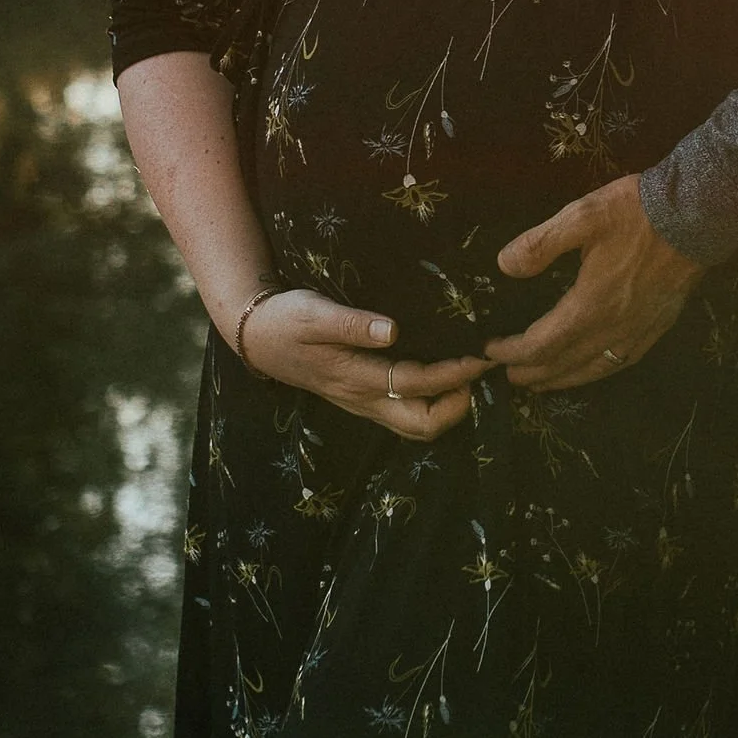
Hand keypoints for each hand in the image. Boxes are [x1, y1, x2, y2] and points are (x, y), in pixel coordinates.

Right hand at [239, 287, 488, 439]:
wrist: (257, 337)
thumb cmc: (287, 319)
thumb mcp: (314, 313)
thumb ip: (353, 323)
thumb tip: (394, 330)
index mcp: (355, 377)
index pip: (416, 383)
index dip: (453, 374)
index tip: (481, 357)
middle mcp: (363, 399)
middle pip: (420, 425)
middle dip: (457, 407)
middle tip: (479, 373)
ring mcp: (362, 403)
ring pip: (414, 425)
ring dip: (447, 409)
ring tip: (468, 376)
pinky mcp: (361, 398)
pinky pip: (404, 414)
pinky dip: (432, 404)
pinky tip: (444, 378)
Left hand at [485, 174, 701, 391]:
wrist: (697, 215)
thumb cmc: (637, 213)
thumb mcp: (583, 215)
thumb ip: (541, 243)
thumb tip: (504, 266)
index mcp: (590, 305)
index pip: (541, 344)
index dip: (512, 352)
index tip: (489, 351)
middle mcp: (613, 328)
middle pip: (564, 364)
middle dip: (531, 372)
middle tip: (506, 375)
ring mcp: (638, 331)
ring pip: (592, 369)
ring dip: (561, 379)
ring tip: (540, 383)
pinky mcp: (657, 327)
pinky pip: (620, 362)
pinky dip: (596, 373)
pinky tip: (591, 369)